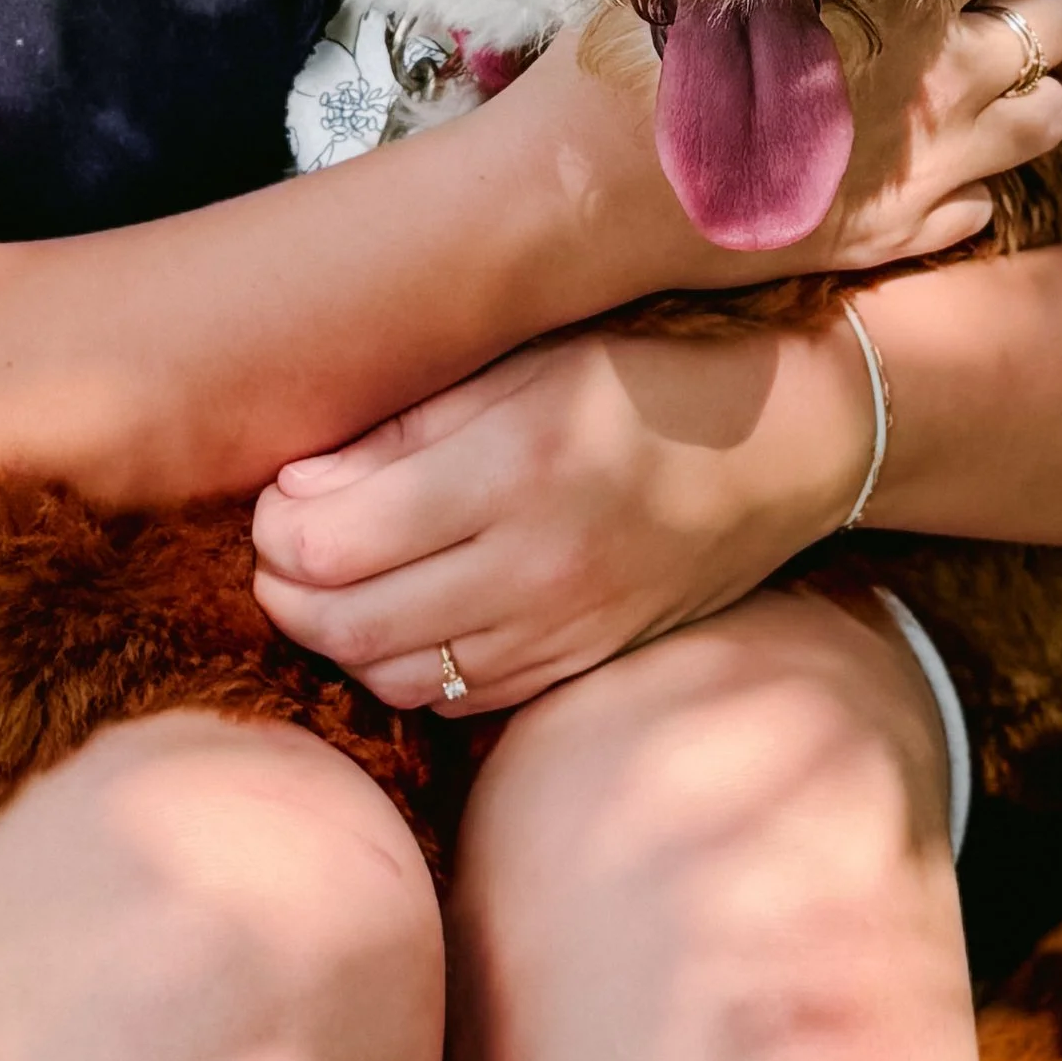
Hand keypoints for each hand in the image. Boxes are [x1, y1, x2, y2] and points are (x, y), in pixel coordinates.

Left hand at [249, 318, 885, 712]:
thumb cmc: (645, 375)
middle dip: (285, 590)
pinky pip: (458, 698)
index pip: (324, 542)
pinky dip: (407, 668)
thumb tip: (293, 488)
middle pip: (342, 623)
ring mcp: (561, 628)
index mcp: (511, 467)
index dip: (274, 525)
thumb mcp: (522, 362)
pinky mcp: (580, 665)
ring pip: (392, 675)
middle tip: (284, 547)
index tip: (282, 492)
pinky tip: (406, 617)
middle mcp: (534, 563)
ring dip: (339, 637)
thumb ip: (403, 427)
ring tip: (337, 581)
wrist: (787, 444)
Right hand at [499, 0, 1061, 305]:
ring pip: (1049, 116)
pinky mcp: (896, 234)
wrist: (588, 191)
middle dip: (1026, 4)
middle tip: (977, 4)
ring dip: (1022, 93)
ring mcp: (925, 164)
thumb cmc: (633, 54)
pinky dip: (964, 180)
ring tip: (971, 84)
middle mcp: (934, 75)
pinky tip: (911, 160)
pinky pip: (984, 203)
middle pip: (1054, 21)